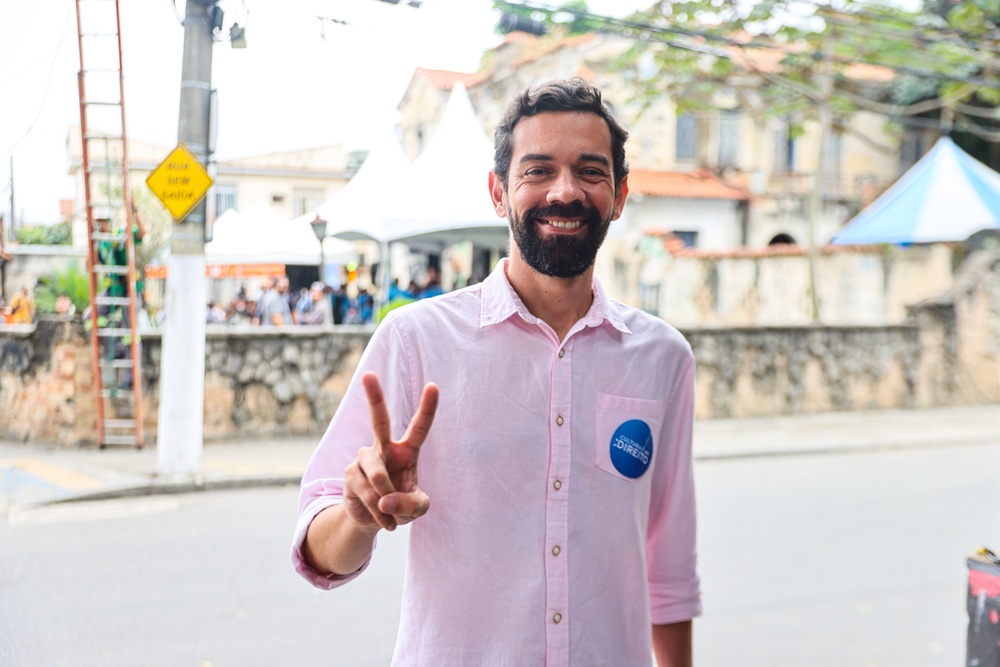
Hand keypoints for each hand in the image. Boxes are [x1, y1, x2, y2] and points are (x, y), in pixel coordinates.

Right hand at [343, 372, 438, 531]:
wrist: (375, 520)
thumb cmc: (401, 505)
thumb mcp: (418, 508)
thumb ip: (411, 505)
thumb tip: (385, 500)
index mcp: (406, 450)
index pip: (419, 427)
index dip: (427, 407)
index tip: (433, 386)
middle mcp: (383, 448)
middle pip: (379, 421)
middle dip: (374, 397)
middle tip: (367, 374)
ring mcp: (363, 460)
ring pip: (378, 476)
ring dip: (387, 499)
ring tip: (390, 510)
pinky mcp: (350, 475)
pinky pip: (369, 495)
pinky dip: (379, 513)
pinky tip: (381, 518)